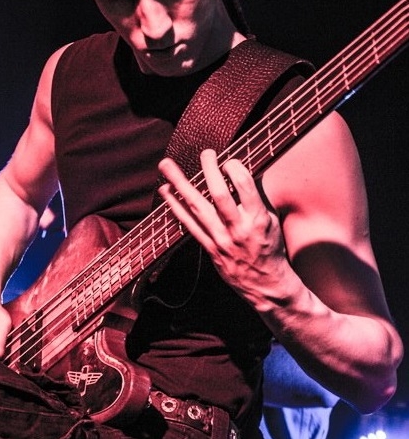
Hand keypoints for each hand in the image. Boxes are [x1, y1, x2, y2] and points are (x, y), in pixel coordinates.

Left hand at [158, 149, 288, 301]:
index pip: (245, 185)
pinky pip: (188, 224)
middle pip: (219, 194)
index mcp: (257, 218)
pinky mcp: (209, 248)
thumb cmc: (270, 247)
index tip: (229, 161)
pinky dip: (175, 206)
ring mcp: (221, 239)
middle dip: (210, 169)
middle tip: (206, 153)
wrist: (266, 285)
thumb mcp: (272, 219)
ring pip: (197, 207)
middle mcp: (238, 228)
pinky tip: (166, 191)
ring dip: (180, 183)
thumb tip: (242, 168)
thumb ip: (256, 196)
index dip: (234, 168)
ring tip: (166, 164)